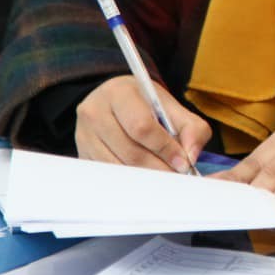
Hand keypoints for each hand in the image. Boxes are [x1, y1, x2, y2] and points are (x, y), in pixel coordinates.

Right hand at [75, 75, 209, 172]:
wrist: (115, 102)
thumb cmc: (145, 105)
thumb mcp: (171, 107)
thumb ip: (192, 128)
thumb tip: (190, 157)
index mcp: (118, 93)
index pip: (142, 127)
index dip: (165, 148)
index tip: (183, 163)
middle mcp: (94, 112)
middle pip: (130, 152)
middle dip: (159, 167)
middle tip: (177, 176)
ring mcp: (84, 135)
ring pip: (119, 167)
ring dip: (146, 177)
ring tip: (164, 176)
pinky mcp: (82, 154)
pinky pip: (109, 175)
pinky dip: (131, 181)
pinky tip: (145, 177)